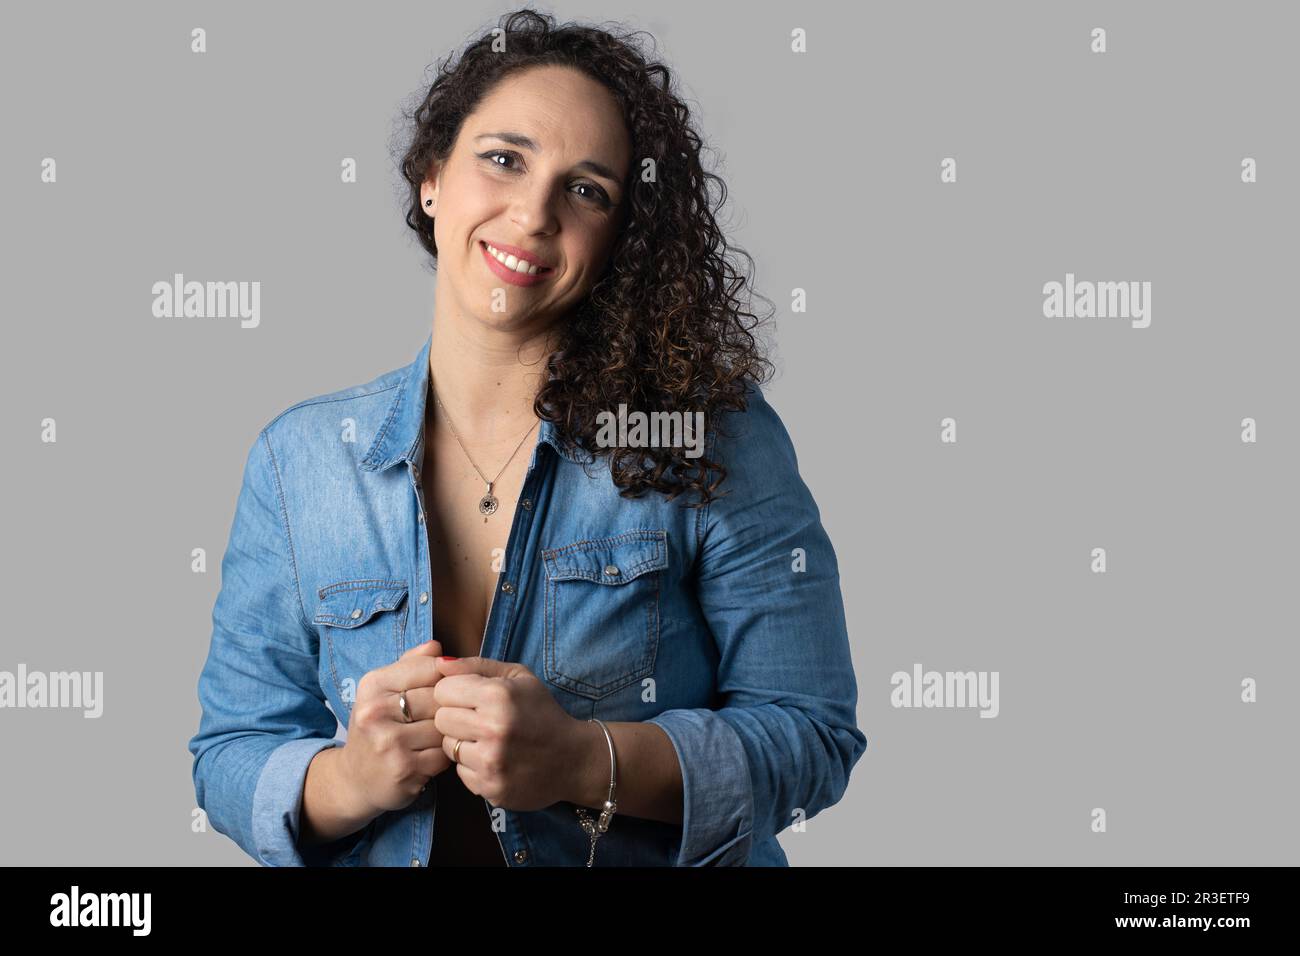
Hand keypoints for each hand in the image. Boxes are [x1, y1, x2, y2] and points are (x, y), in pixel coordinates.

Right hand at [338, 639, 452, 815]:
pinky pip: (442, 753)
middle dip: (449, 707)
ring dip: (448, 732)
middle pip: (438, 697)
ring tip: (438, 734)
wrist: (354, 779)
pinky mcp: (403, 768)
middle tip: (447, 714)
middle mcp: (375, 711)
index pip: (429, 667)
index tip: (449, 687)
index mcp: (372, 684)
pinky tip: (432, 754)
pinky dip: (444, 754)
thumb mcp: (384, 690)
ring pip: (443, 726)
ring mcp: (388, 742)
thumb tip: (437, 646)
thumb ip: (411, 664)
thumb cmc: (377, 727)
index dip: (447, 678)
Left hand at [431, 656, 587, 811]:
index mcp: (498, 696)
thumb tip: (439, 663)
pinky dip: (472, 765)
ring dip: (462, 742)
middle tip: (478, 719)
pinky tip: (494, 759)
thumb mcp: (518, 677)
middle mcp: (492, 729)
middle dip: (456, 716)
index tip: (471, 697)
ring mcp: (491, 762)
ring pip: (447, 747)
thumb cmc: (542, 712)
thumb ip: (476, 665)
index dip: (456, 691)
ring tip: (487, 739)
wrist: (574, 759)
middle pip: (440, 719)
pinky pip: (459, 771)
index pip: (442, 690)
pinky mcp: (490, 788)